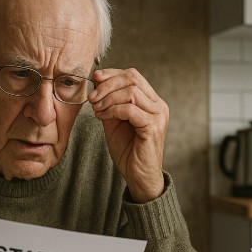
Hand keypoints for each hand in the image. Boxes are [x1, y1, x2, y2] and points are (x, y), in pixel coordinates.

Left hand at [89, 67, 167, 202]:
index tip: (95, 78)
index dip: (112, 74)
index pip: (133, 75)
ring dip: (107, 98)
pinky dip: (112, 110)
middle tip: (92, 97)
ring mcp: (158, 116)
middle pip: (132, 79)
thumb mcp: (114, 121)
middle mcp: (159, 106)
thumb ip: (109, 102)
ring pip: (130, 92)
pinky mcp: (153, 128)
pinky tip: (102, 117)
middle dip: (107, 85)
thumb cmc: (128, 150)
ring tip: (96, 109)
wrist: (138, 176)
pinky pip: (129, 110)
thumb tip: (97, 81)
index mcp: (152, 102)